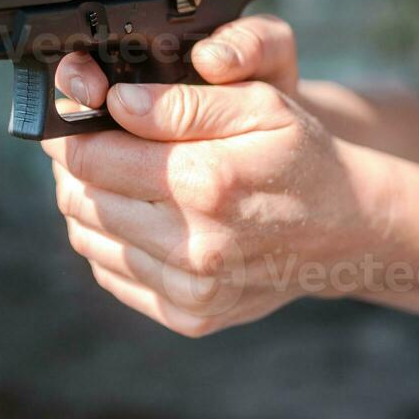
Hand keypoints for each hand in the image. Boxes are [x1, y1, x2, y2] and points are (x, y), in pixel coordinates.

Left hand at [42, 21, 388, 336]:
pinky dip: (112, 241)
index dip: (71, 131)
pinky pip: (113, 275)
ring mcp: (192, 290)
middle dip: (76, 166)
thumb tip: (117, 103)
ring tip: (116, 175)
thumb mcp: (260, 104)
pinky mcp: (191, 316)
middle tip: (93, 141)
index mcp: (207, 182)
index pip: (90, 157)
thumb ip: (184, 102)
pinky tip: (140, 216)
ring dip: (89, 203)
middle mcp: (195, 246)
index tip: (76, 116)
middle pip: (80, 199)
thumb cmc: (300, 155)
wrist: (347, 229)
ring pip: (89, 238)